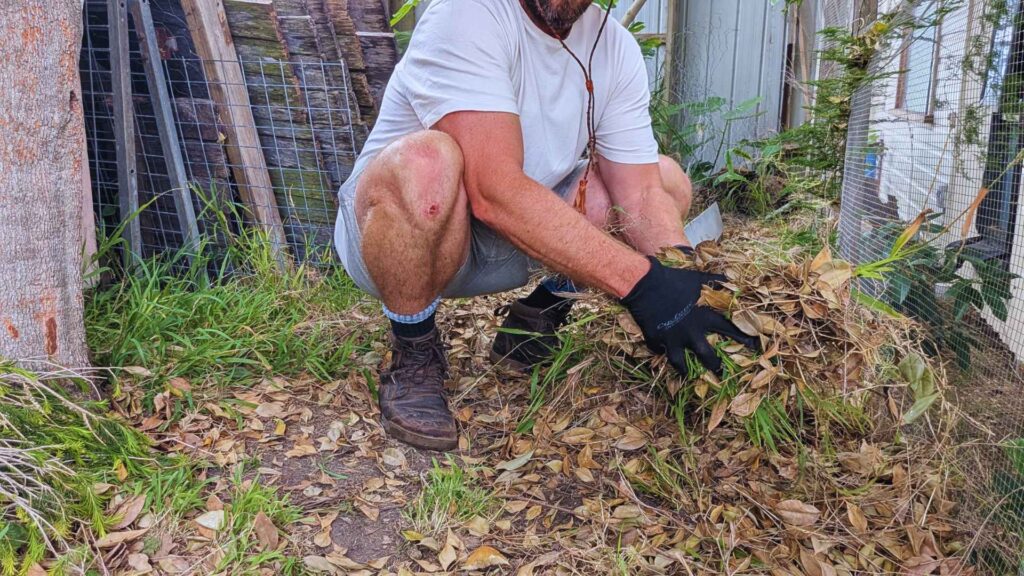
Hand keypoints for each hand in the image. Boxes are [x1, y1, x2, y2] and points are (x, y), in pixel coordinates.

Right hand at [620, 256, 758, 375]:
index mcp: (705, 318)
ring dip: (684, 369)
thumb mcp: (700, 279)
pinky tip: (662, 350)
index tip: (754, 347)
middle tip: (720, 373)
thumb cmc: (675, 280)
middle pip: (707, 356)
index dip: (743, 339)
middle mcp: (691, 333)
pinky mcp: (654, 340)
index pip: (730, 331)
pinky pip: (659, 350)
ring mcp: (672, 339)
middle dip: (715, 366)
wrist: (645, 283)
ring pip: (680, 363)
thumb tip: (733, 281)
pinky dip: (661, 350)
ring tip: (686, 373)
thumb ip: (717, 283)